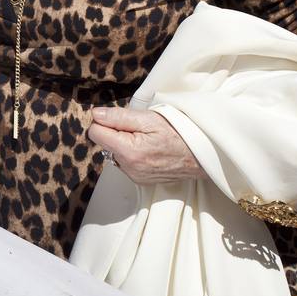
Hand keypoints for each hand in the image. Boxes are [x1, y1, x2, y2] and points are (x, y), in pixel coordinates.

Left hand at [87, 106, 205, 184]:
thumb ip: (119, 117)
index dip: (104, 121)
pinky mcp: (140, 180)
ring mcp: (134, 176)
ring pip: (113, 153)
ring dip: (123, 144)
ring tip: (146, 139)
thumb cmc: (178, 133)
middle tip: (138, 129)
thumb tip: (95, 114)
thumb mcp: (149, 119)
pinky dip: (131, 154)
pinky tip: (148, 149)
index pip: (95, 133)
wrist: (201, 155)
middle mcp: (129, 168)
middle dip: (114, 132)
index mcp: (129, 152)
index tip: (119, 118)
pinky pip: (124, 163)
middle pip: (104, 143)